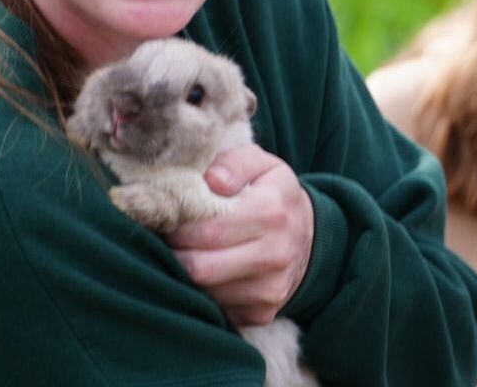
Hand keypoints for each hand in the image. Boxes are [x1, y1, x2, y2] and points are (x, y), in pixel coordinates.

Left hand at [167, 144, 313, 325]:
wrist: (309, 236)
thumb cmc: (273, 194)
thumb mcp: (261, 164)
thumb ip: (234, 164)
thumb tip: (210, 181)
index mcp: (271, 212)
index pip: (207, 230)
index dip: (177, 226)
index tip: (169, 217)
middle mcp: (274, 255)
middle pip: (200, 267)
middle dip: (174, 253)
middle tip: (168, 239)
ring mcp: (270, 290)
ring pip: (204, 293)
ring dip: (184, 276)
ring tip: (184, 253)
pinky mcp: (262, 314)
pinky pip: (216, 310)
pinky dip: (201, 294)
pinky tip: (204, 273)